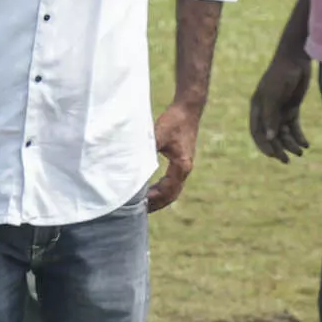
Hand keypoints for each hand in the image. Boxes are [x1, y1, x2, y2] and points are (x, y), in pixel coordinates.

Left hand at [144, 95, 201, 210]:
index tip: (140, 204)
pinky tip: (151, 190)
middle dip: (157, 204)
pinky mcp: (181, 161)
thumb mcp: (158, 135)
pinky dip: (162, 189)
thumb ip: (148, 150)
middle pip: (172, 195)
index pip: (167, 190)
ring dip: (160, 198)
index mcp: (181, 166)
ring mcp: (184, 166)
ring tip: (144, 205)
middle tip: (140, 211)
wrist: (188, 109)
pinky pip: (173, 182)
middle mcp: (185, 168)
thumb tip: (133, 164)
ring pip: (173, 190)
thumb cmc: (174, 121)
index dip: (153, 199)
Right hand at [247, 52, 309, 161]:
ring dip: (291, 144)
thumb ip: (271, 116)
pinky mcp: (293, 108)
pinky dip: (299, 136)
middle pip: (271, 136)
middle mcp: (267, 112)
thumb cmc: (281, 74)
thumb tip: (269, 137)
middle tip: (287, 161)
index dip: (264, 145)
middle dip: (278, 148)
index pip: (257, 132)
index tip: (273, 155)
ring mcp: (280, 111)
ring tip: (300, 153)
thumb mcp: (274, 95)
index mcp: (257, 108)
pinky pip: (295, 127)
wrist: (296, 59)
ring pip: (284, 133)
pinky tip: (305, 145)